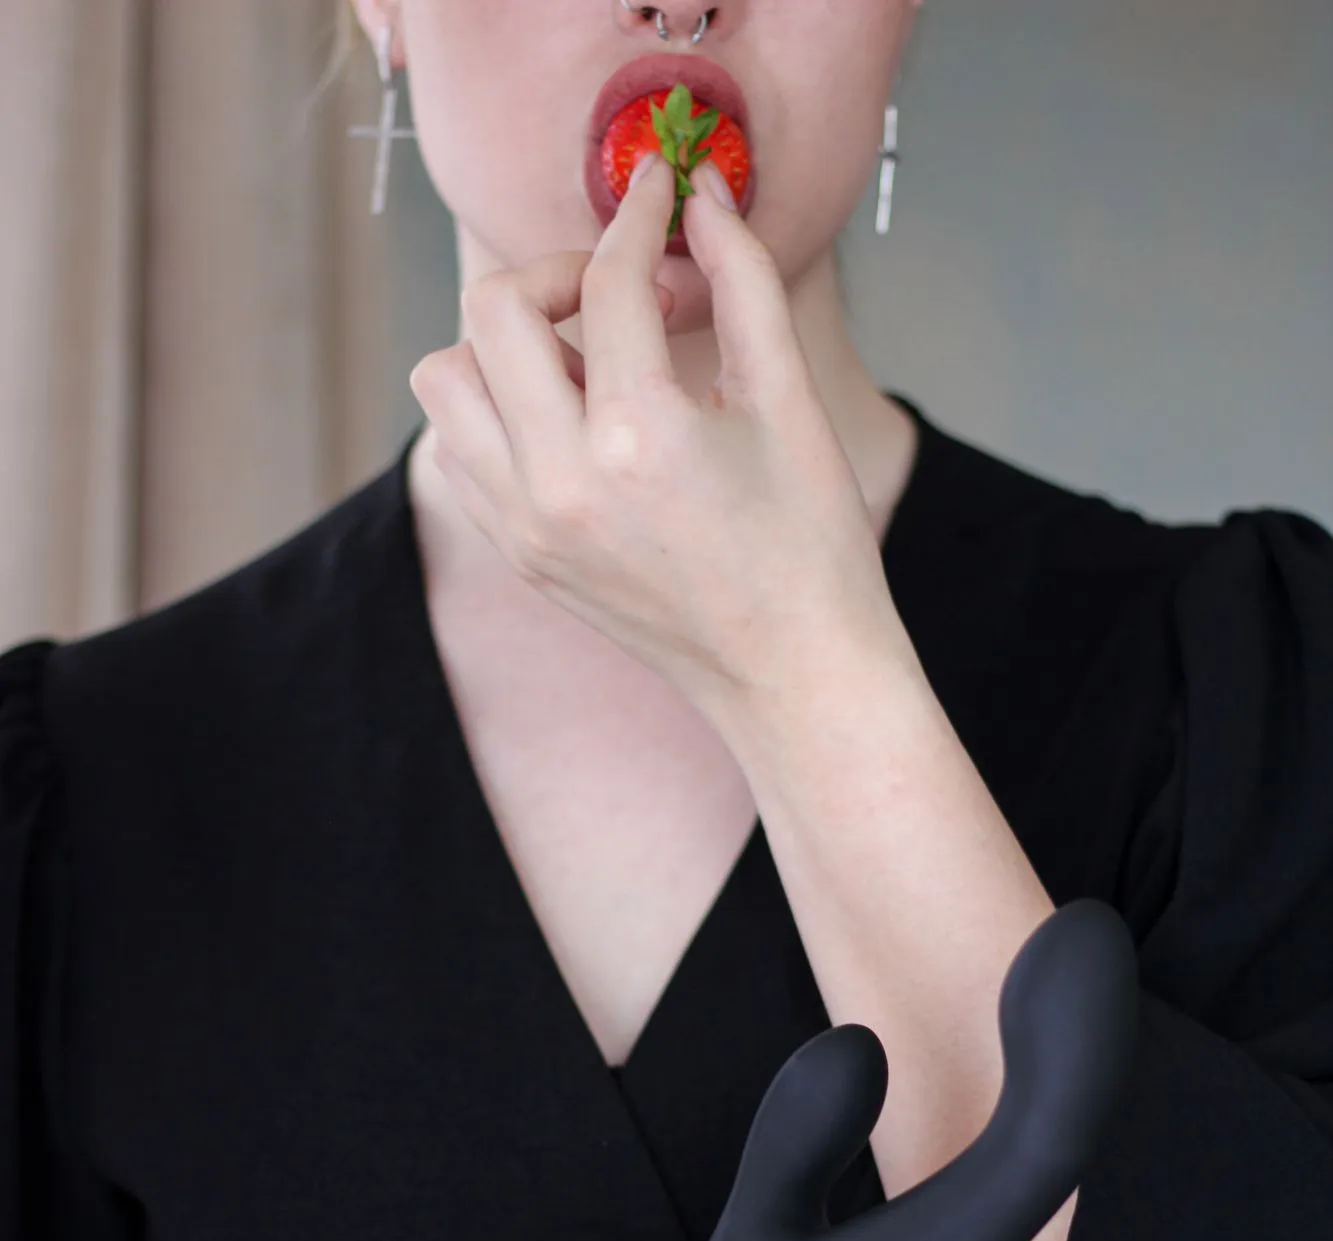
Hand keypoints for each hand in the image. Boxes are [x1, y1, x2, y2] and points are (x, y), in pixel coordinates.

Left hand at [407, 154, 900, 725]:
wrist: (792, 676)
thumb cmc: (810, 545)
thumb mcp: (789, 401)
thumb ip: (742, 280)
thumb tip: (702, 193)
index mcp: (640, 439)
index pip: (608, 281)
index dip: (638, 214)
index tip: (661, 187)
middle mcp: (561, 484)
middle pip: (493, 312)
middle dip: (556, 273)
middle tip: (619, 290)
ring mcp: (527, 527)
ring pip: (445, 381)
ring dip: (504, 346)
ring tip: (585, 363)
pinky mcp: (518, 555)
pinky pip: (458, 451)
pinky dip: (494, 413)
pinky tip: (569, 420)